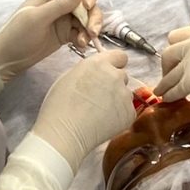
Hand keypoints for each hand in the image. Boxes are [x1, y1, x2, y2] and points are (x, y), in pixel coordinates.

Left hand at [0, 0, 103, 92]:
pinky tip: (80, 45)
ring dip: (90, 28)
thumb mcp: (37, 18)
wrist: (8, 59)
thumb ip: (59, 5)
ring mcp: (64, 19)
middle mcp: (60, 4)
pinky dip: (85, 38)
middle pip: (86, 3)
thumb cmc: (17, 34)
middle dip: (92, 15)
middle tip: (92, 30)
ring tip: (85, 41)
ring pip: (87, 18)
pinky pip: (82, 32)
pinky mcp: (66, 34)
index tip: (88, 6)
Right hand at [31, 50, 132, 170]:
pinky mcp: (129, 113)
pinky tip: (103, 122)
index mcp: (100, 63)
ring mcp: (124, 95)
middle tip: (99, 97)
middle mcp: (115, 76)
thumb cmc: (59, 107)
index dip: (114, 64)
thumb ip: (89, 70)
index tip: (109, 72)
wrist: (64, 133)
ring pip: (125, 94)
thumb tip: (96, 73)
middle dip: (114, 84)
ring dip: (117, 100)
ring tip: (99, 113)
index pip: (120, 56)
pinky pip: (128, 111)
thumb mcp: (69, 76)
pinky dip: (119, 116)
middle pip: (122, 75)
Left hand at [156, 26, 189, 117]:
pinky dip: (170, 95)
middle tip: (169, 76)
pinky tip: (169, 100)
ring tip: (161, 92)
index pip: (177, 35)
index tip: (175, 60)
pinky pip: (174, 89)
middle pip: (168, 52)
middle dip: (166, 66)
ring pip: (169, 74)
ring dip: (164, 84)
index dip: (174, 48)